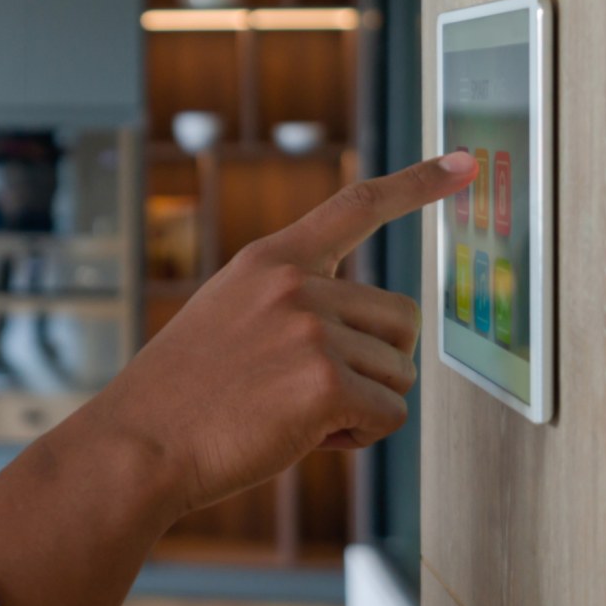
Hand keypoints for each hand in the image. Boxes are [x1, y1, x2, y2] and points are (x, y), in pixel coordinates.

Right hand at [90, 151, 470, 516]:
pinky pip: (390, 415)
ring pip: (398, 373)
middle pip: (403, 318)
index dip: (417, 184)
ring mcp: (310, 329)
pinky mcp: (324, 382)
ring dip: (363, 405)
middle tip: (314, 391)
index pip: (356, 205)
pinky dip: (361, 438)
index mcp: (270, 260)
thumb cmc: (184, 394)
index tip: (465, 162)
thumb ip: (291, 301)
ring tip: (294, 414)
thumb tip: (366, 330)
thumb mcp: (229, 314)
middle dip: (377, 363)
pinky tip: (305, 437)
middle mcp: (295, 284)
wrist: (139, 443)